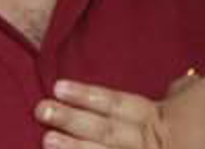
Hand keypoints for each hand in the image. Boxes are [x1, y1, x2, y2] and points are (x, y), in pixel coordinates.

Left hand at [34, 72, 204, 148]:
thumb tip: (172, 88)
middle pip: (106, 131)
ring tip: (47, 141)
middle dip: (72, 121)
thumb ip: (179, 94)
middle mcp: (151, 143)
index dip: (86, 96)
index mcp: (159, 118)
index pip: (116, 103)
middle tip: (41, 110)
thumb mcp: (199, 98)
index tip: (58, 86)